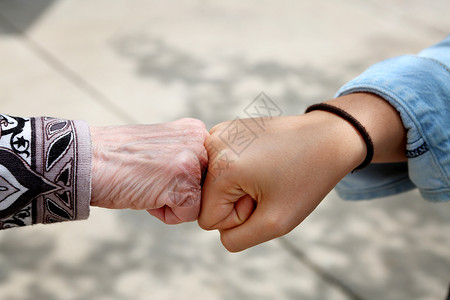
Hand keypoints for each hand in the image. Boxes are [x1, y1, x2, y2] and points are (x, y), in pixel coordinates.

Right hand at [90, 118, 208, 223]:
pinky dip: (166, 215)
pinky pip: (189, 215)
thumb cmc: (121, 159)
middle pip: (206, 187)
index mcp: (196, 130)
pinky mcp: (184, 183)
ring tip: (148, 185)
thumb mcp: (163, 147)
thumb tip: (206, 180)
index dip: (181, 180)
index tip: (158, 172)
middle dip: (180, 192)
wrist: (87, 160)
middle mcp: (200, 141)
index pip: (208, 171)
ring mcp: (193, 160)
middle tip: (151, 179)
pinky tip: (146, 195)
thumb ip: (187, 155)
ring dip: (173, 203)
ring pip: (199, 201)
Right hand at [198, 93, 405, 251]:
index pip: (208, 219)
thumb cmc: (306, 179)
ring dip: (238, 187)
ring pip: (213, 184)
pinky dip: (238, 171)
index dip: (239, 218)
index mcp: (221, 167)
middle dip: (237, 202)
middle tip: (268, 185)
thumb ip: (237, 239)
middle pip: (208, 201)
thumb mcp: (275, 223)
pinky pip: (219, 168)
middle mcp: (211, 145)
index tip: (265, 197)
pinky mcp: (225, 129)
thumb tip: (217, 229)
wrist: (327, 137)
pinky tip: (261, 161)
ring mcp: (217, 133)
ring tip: (266, 173)